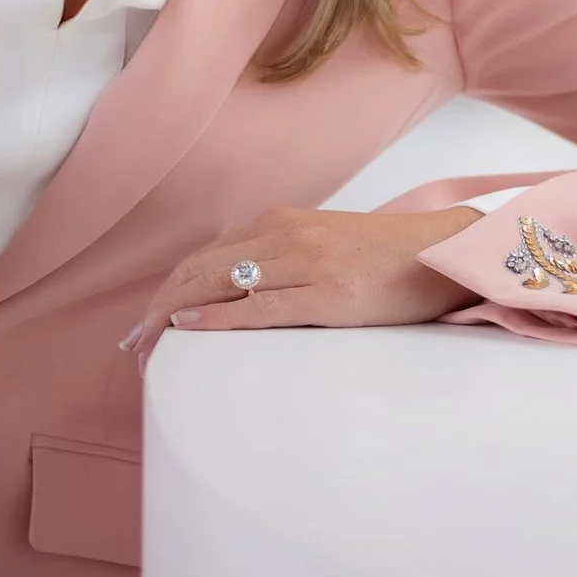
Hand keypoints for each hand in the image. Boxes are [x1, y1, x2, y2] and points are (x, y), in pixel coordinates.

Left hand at [122, 203, 485, 372]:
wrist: (442, 253)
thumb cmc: (386, 257)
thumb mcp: (324, 245)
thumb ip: (283, 258)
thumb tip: (241, 292)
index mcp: (281, 223)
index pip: (204, 257)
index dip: (167, 291)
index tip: (146, 326)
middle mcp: (284, 236)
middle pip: (197, 270)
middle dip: (156, 309)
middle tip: (133, 348)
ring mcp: (305, 264)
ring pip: (215, 285)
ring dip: (172, 320)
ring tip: (149, 354)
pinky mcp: (327, 297)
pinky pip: (256, 307)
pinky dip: (212, 319)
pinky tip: (187, 332)